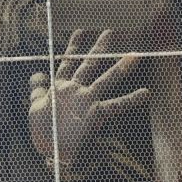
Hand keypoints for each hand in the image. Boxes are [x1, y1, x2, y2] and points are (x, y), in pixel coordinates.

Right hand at [28, 28, 148, 169]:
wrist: (51, 150)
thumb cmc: (44, 132)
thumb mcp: (35, 106)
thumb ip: (37, 88)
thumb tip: (37, 73)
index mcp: (59, 87)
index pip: (68, 62)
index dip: (74, 46)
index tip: (82, 32)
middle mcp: (74, 89)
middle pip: (89, 63)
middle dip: (100, 47)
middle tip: (110, 31)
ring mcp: (86, 100)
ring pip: (107, 78)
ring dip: (122, 67)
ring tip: (136, 55)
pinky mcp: (95, 113)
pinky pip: (117, 105)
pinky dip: (132, 99)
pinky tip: (146, 93)